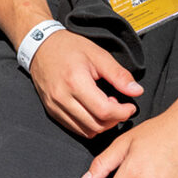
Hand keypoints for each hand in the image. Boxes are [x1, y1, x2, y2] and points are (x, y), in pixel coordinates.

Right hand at [28, 30, 142, 136]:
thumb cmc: (69, 47)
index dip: (122, 113)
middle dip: (114, 120)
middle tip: (117, 105)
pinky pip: (74, 128)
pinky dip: (88, 125)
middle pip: (96, 125)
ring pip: (86, 131)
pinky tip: (91, 110)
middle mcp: (62, 97)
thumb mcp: (97, 55)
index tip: (129, 106)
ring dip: (101, 124)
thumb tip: (136, 91)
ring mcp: (54, 105)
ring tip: (104, 107)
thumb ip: (118, 74)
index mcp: (75, 81)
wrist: (40, 46)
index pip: (104, 111)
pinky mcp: (51, 110)